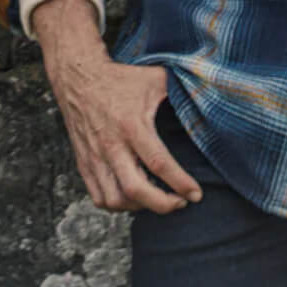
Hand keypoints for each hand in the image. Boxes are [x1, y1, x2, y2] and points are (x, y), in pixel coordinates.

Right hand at [32, 0, 201, 214]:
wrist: (79, 78)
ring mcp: (96, 158)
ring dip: (140, 207)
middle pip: (136, 190)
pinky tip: (134, 197)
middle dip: (162, 205)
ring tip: (158, 199)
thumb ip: (179, 91)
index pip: (159, 163)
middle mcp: (112, 146)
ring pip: (115, 200)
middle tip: (180, 203)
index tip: (196, 194)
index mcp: (132, 125)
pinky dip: (118, 205)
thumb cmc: (121, 79)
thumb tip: (207, 96)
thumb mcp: (154, 79)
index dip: (180, 183)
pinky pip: (99, 197)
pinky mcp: (84, 164)